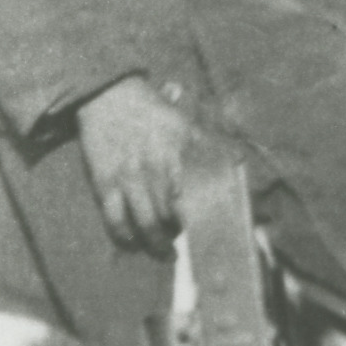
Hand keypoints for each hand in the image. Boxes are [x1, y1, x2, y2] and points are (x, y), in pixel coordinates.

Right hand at [73, 76, 199, 250]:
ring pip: (148, 225)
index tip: (216, 238)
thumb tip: (240, 162)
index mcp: (181, 155)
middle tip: (187, 242)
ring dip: (158, 243)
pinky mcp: (104, 183)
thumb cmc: (154, 114)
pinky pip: (116, 221)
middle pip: (175, 217)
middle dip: (182, 234)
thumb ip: (213, 146)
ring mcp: (129, 179)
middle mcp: (157, 169)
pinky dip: (126, 237)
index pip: (201, 198)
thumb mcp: (187, 125)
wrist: (108, 95)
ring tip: (165, 250)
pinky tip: (133, 243)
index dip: (208, 222)